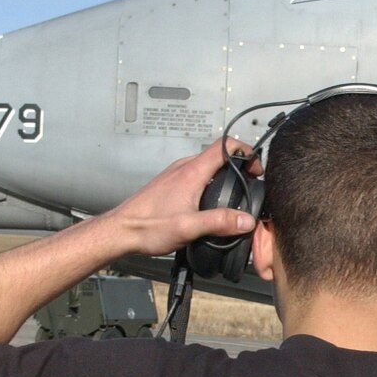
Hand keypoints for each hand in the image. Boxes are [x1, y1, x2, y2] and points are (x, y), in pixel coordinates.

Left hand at [110, 141, 256, 257]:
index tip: (255, 168)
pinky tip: (209, 203)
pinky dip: (209, 183)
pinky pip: (196, 176)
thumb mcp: (189, 227)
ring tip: (232, 194)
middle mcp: (184, 168)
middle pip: (218, 155)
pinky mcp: (170, 184)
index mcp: (191, 172)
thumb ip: (220, 222)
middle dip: (238, 166)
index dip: (245, 151)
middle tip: (249, 184)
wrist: (121, 231)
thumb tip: (246, 220)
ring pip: (207, 166)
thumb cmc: (147, 227)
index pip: (225, 145)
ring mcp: (176, 175)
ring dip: (223, 175)